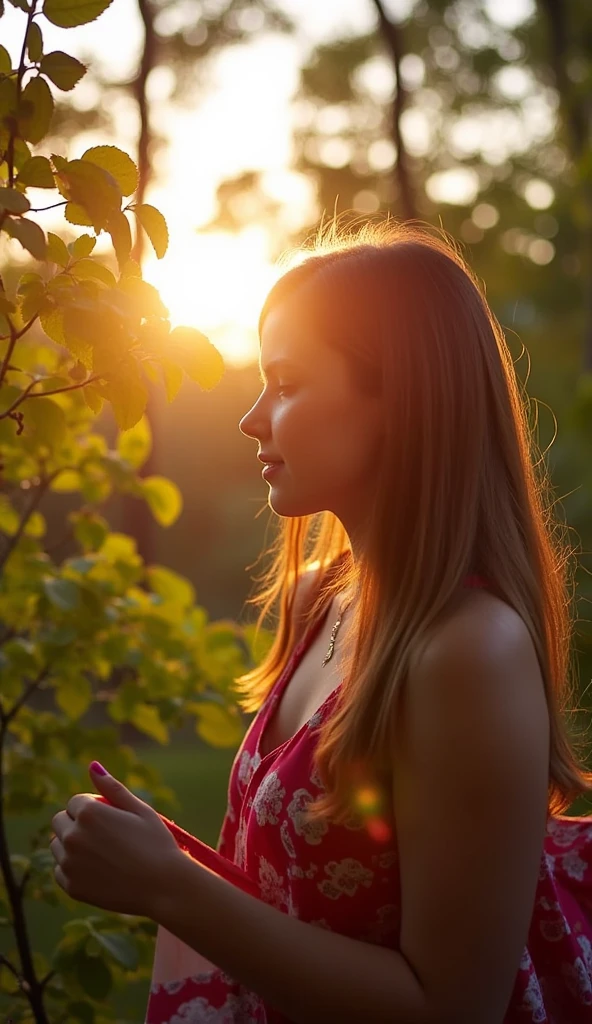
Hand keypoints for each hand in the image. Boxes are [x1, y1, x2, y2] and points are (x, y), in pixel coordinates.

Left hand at [49, 762, 181, 917]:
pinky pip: (60, 870)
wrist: (163, 887)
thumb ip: (112, 787)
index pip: (76, 802)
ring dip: (71, 845)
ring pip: (57, 845)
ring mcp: (69, 863)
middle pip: (60, 821)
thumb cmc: (156, 843)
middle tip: (105, 835)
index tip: (112, 819)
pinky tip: (97, 869)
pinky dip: (73, 868)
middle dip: (76, 823)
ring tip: (101, 853)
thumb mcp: (139, 810)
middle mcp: (73, 836)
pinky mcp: (71, 886)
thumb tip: (92, 765)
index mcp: (89, 813)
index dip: (94, 808)